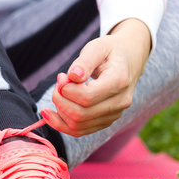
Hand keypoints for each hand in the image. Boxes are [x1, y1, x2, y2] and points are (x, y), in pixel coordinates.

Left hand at [41, 18, 151, 136]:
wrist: (129, 60)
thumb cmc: (110, 51)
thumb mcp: (97, 47)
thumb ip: (84, 61)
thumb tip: (72, 76)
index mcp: (119, 81)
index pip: (88, 97)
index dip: (67, 90)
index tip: (62, 76)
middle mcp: (120, 102)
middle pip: (81, 114)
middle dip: (60, 101)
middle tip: (58, 83)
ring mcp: (114, 115)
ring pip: (78, 126)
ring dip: (59, 112)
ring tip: (58, 92)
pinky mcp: (106, 121)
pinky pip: (80, 131)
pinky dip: (61, 124)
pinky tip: (49, 113)